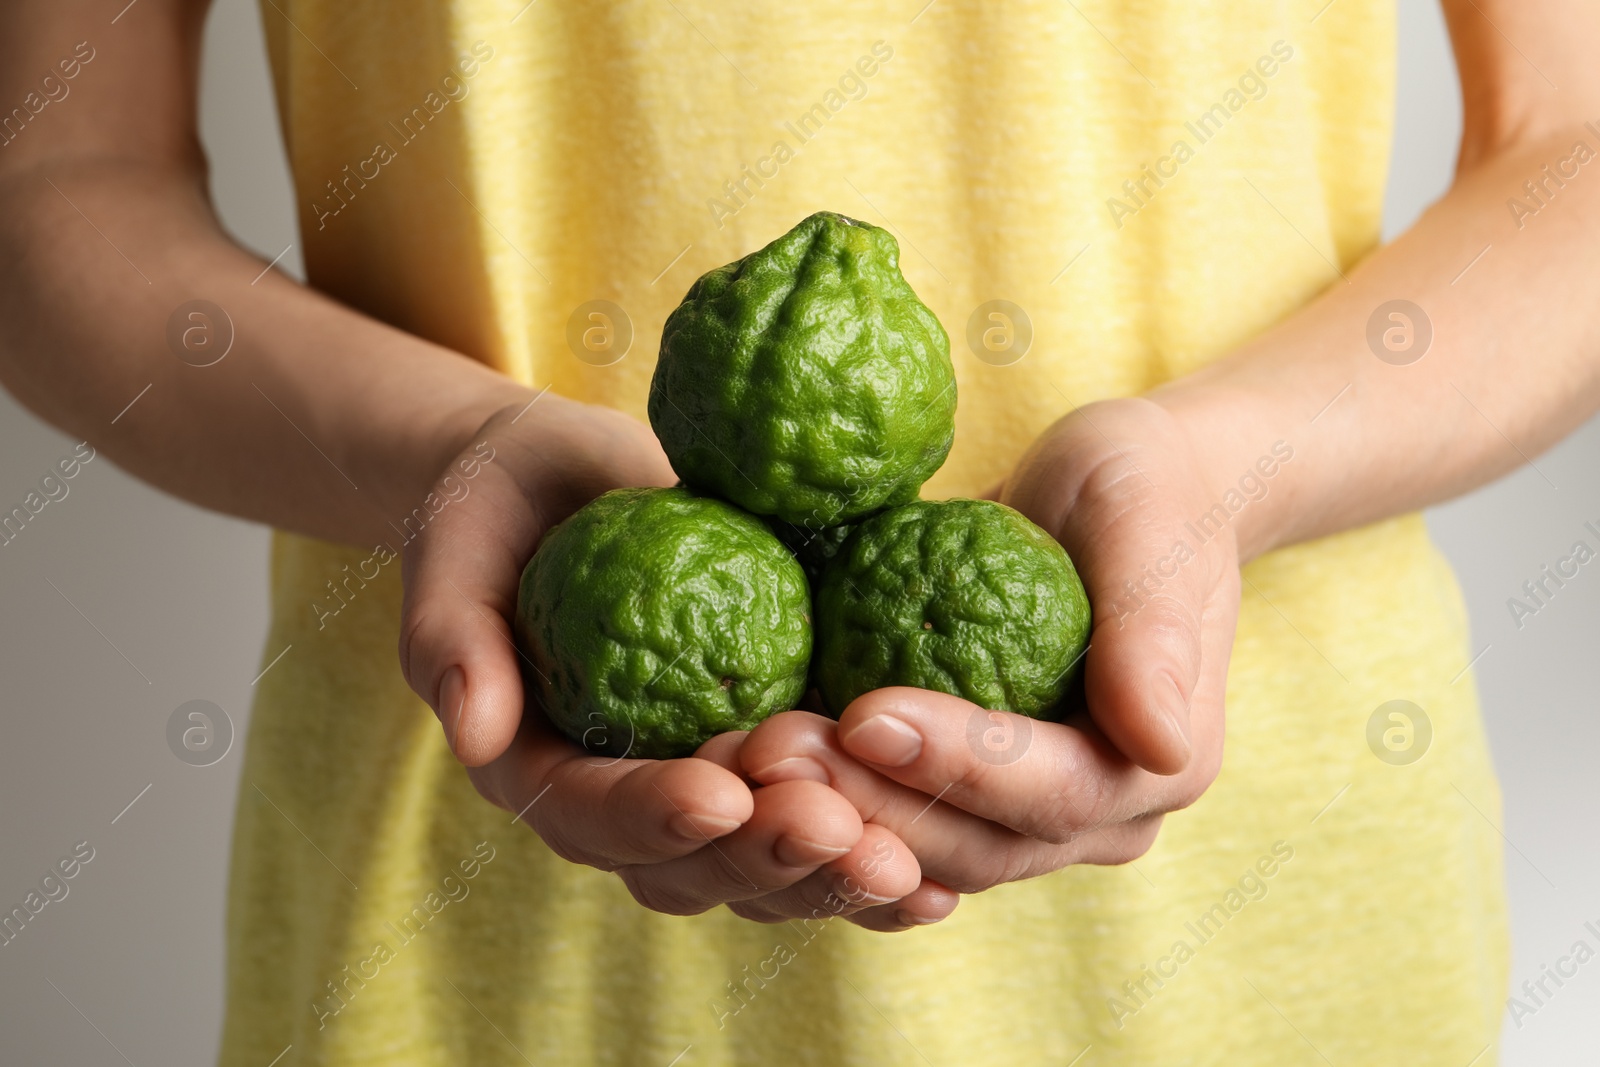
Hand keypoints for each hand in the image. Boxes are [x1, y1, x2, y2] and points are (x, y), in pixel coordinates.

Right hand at [397, 392, 940, 926]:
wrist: (558, 485)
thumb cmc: (496, 510)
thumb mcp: (456, 551)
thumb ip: (451, 638)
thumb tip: (471, 730)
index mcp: (541, 773)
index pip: (590, 815)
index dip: (653, 815)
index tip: (721, 790)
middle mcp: (622, 804)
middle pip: (691, 867)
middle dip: (767, 856)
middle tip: (839, 828)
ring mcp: (697, 790)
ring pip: (764, 870)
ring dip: (833, 873)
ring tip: (907, 860)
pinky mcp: (762, 767)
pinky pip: (818, 828)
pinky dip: (875, 851)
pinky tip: (941, 869)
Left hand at [740, 397, 1238, 907]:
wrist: (1116, 495)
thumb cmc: (1141, 491)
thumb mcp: (1150, 528)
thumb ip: (1154, 633)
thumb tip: (1161, 747)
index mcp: (1158, 767)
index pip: (1052, 792)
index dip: (959, 765)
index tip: (865, 714)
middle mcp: (1098, 816)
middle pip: (975, 844)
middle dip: (869, 804)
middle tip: (773, 747)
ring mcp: (1024, 815)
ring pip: (920, 848)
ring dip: (831, 809)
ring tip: (747, 751)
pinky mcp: (961, 794)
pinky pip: (888, 815)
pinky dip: (823, 794)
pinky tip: (745, 755)